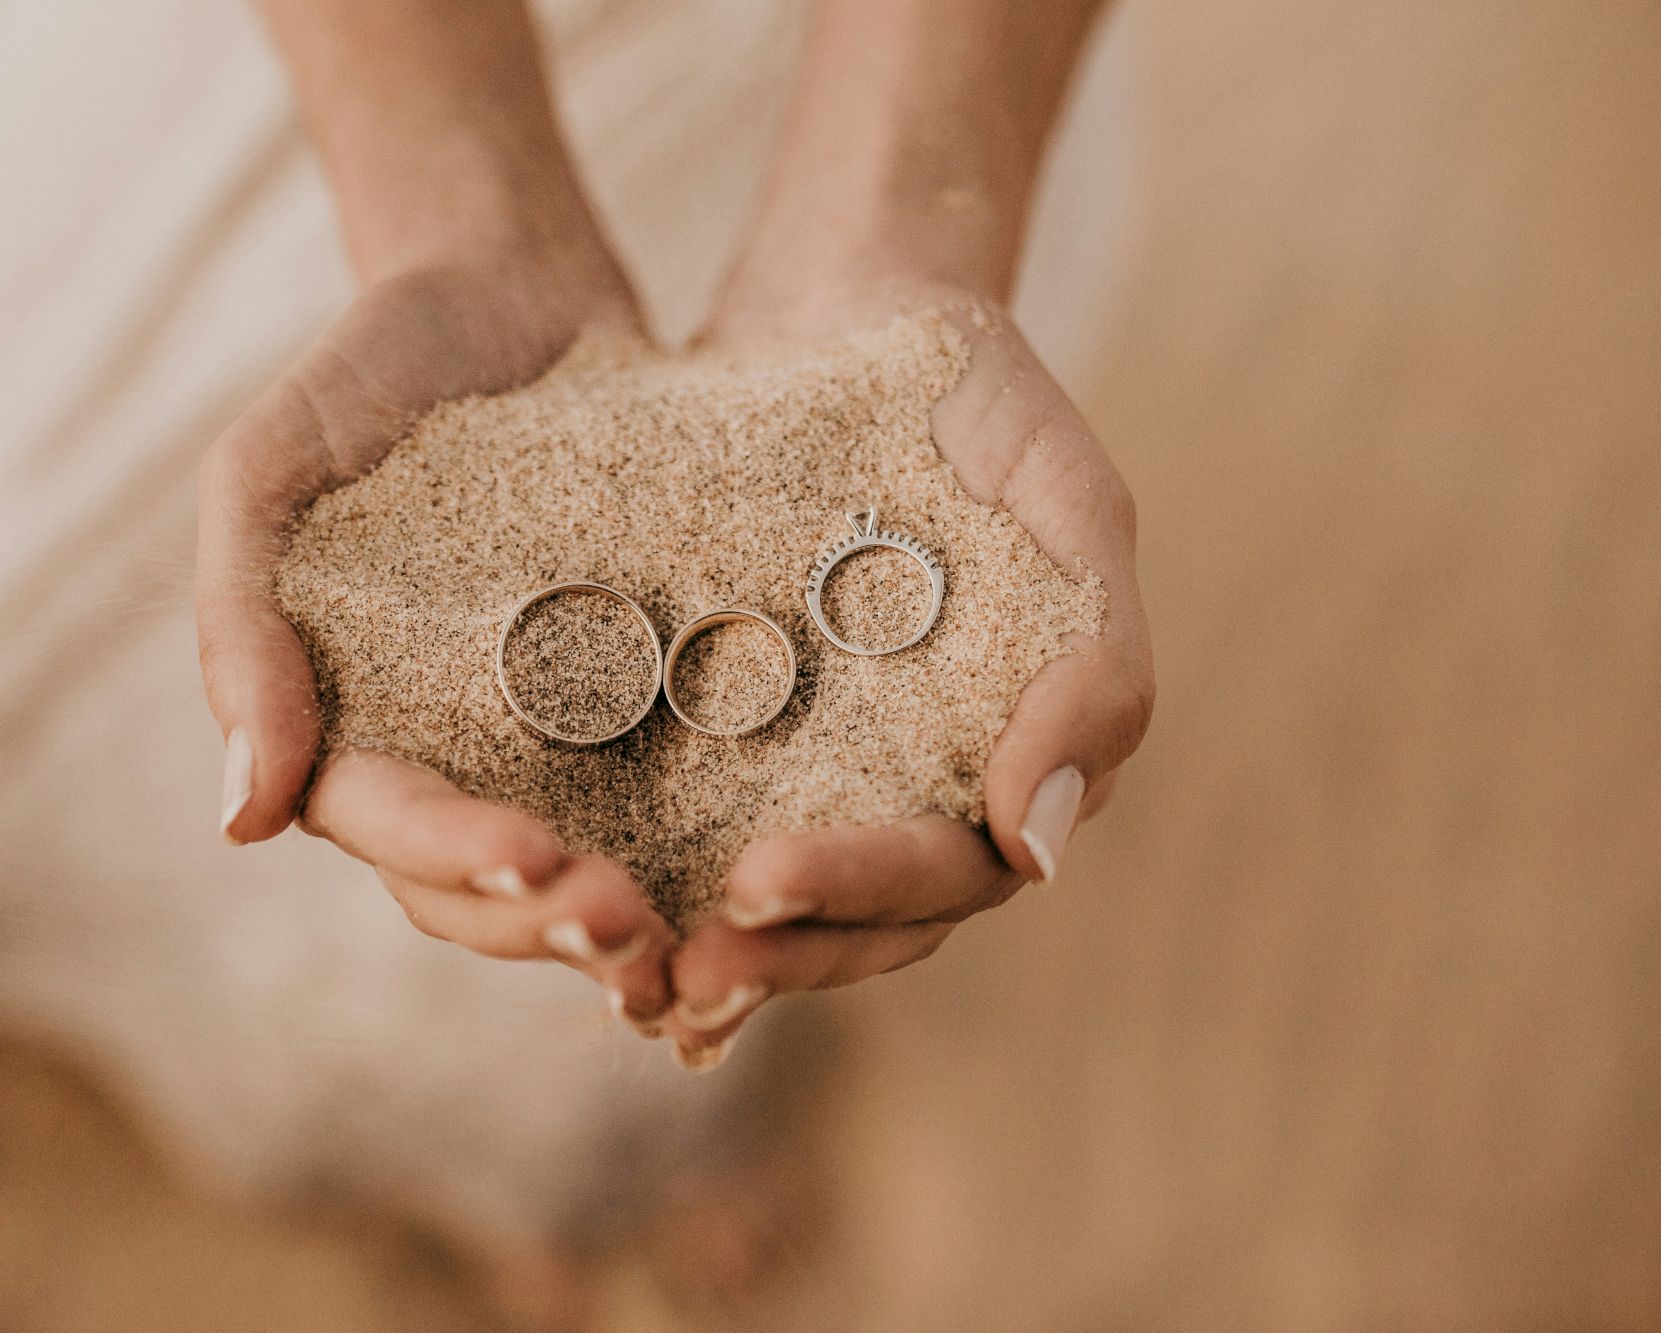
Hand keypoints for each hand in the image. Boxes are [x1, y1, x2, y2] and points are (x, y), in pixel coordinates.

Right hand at [196, 244, 679, 1026]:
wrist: (507, 288)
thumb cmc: (366, 368)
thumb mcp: (269, 470)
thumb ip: (239, 627)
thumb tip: (243, 821)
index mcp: (346, 722)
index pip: (389, 824)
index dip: (456, 859)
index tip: (532, 863)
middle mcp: (447, 753)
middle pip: (482, 888)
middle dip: (550, 923)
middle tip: (634, 938)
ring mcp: (545, 738)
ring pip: (575, 871)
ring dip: (626, 924)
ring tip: (695, 947)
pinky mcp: (641, 702)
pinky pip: (665, 797)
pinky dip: (699, 854)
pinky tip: (762, 884)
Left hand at [659, 286, 1154, 1065]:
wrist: (852, 297)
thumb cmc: (981, 393)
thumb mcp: (1067, 500)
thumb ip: (1093, 666)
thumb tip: (1040, 851)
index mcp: (1010, 752)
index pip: (950, 871)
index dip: (862, 893)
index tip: (761, 883)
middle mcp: (916, 780)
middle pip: (856, 921)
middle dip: (771, 956)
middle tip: (676, 978)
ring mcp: (821, 759)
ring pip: (771, 898)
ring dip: (704, 945)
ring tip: (618, 971)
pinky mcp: (727, 722)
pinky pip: (687, 819)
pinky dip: (645, 872)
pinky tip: (566, 895)